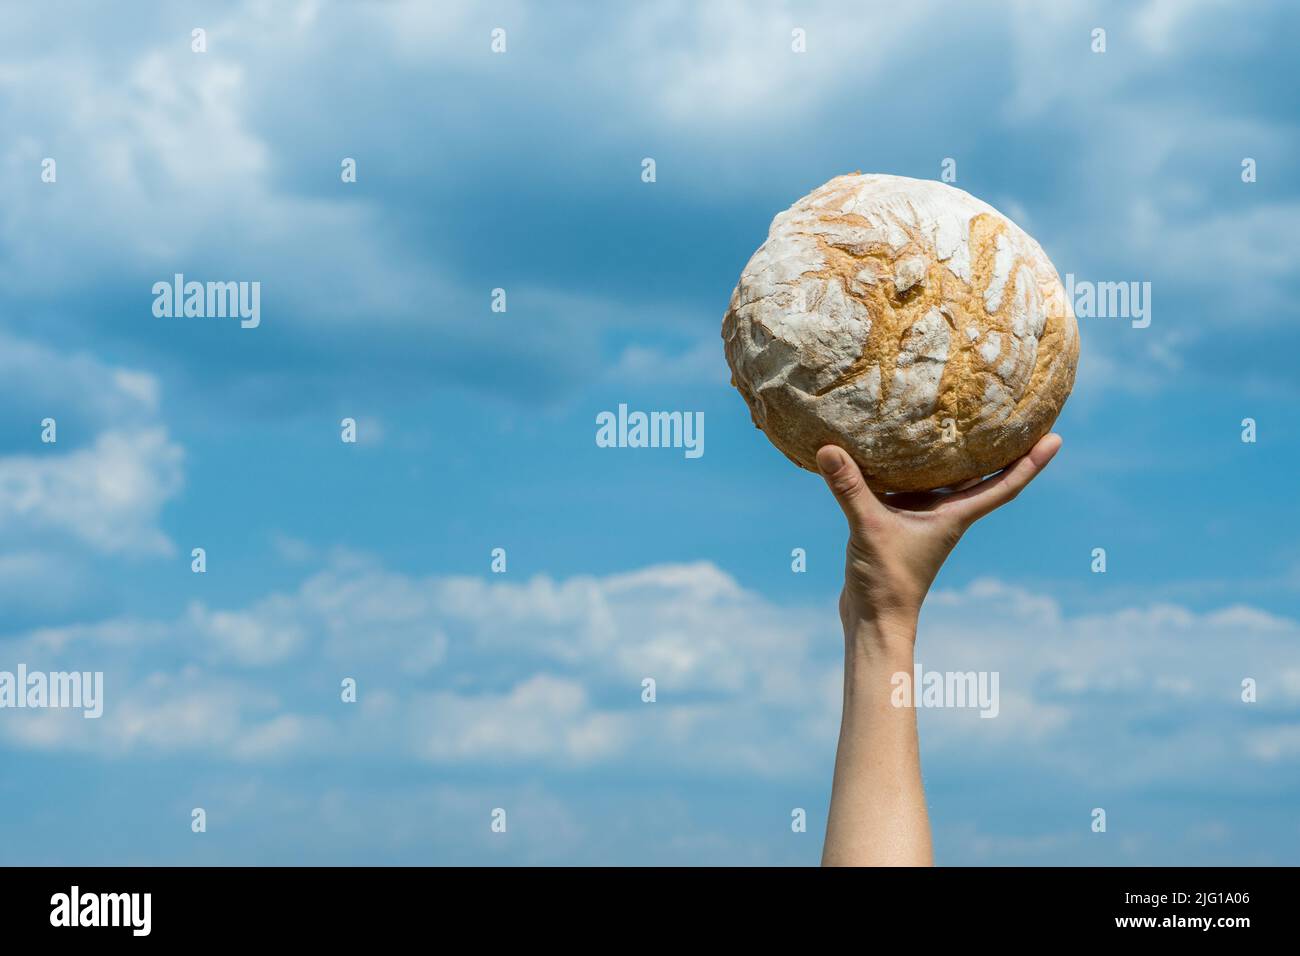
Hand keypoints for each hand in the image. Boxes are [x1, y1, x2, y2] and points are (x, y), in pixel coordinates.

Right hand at [817, 434, 1062, 643]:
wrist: (874, 620)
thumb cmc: (887, 581)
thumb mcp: (868, 527)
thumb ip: (851, 488)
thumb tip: (828, 448)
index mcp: (955, 516)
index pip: (1005, 486)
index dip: (1032, 462)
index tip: (1057, 438)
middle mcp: (946, 516)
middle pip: (984, 477)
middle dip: (1003, 450)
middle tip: (1015, 416)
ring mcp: (924, 521)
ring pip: (948, 480)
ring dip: (957, 455)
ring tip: (962, 421)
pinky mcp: (899, 524)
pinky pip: (913, 487)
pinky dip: (911, 468)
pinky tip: (893, 450)